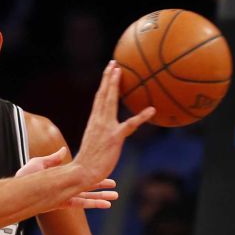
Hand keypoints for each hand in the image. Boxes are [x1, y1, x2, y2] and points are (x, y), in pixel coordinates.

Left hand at [16, 146, 117, 209]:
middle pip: (88, 185)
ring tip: (115, 197)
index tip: (104, 169)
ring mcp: (66, 194)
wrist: (19, 189)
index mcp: (62, 176)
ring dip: (102, 196)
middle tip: (115, 186)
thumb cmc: (26, 177)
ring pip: (88, 195)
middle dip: (102, 185)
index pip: (81, 173)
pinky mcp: (65, 202)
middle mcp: (66, 186)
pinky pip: (83, 203)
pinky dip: (95, 204)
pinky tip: (106, 205)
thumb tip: (63, 150)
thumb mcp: (39, 163)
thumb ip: (53, 159)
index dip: (93, 172)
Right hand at [73, 60, 155, 184]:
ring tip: (120, 72)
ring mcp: (106, 128)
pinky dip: (141, 117)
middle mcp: (98, 121)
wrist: (83, 171)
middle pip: (103, 95)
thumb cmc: (88, 162)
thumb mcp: (94, 144)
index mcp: (94, 122)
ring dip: (114, 86)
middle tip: (114, 63)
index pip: (99, 98)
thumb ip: (101, 135)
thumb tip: (106, 134)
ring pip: (110, 102)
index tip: (109, 70)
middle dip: (108, 78)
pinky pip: (130, 125)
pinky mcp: (115, 138)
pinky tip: (151, 110)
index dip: (105, 83)